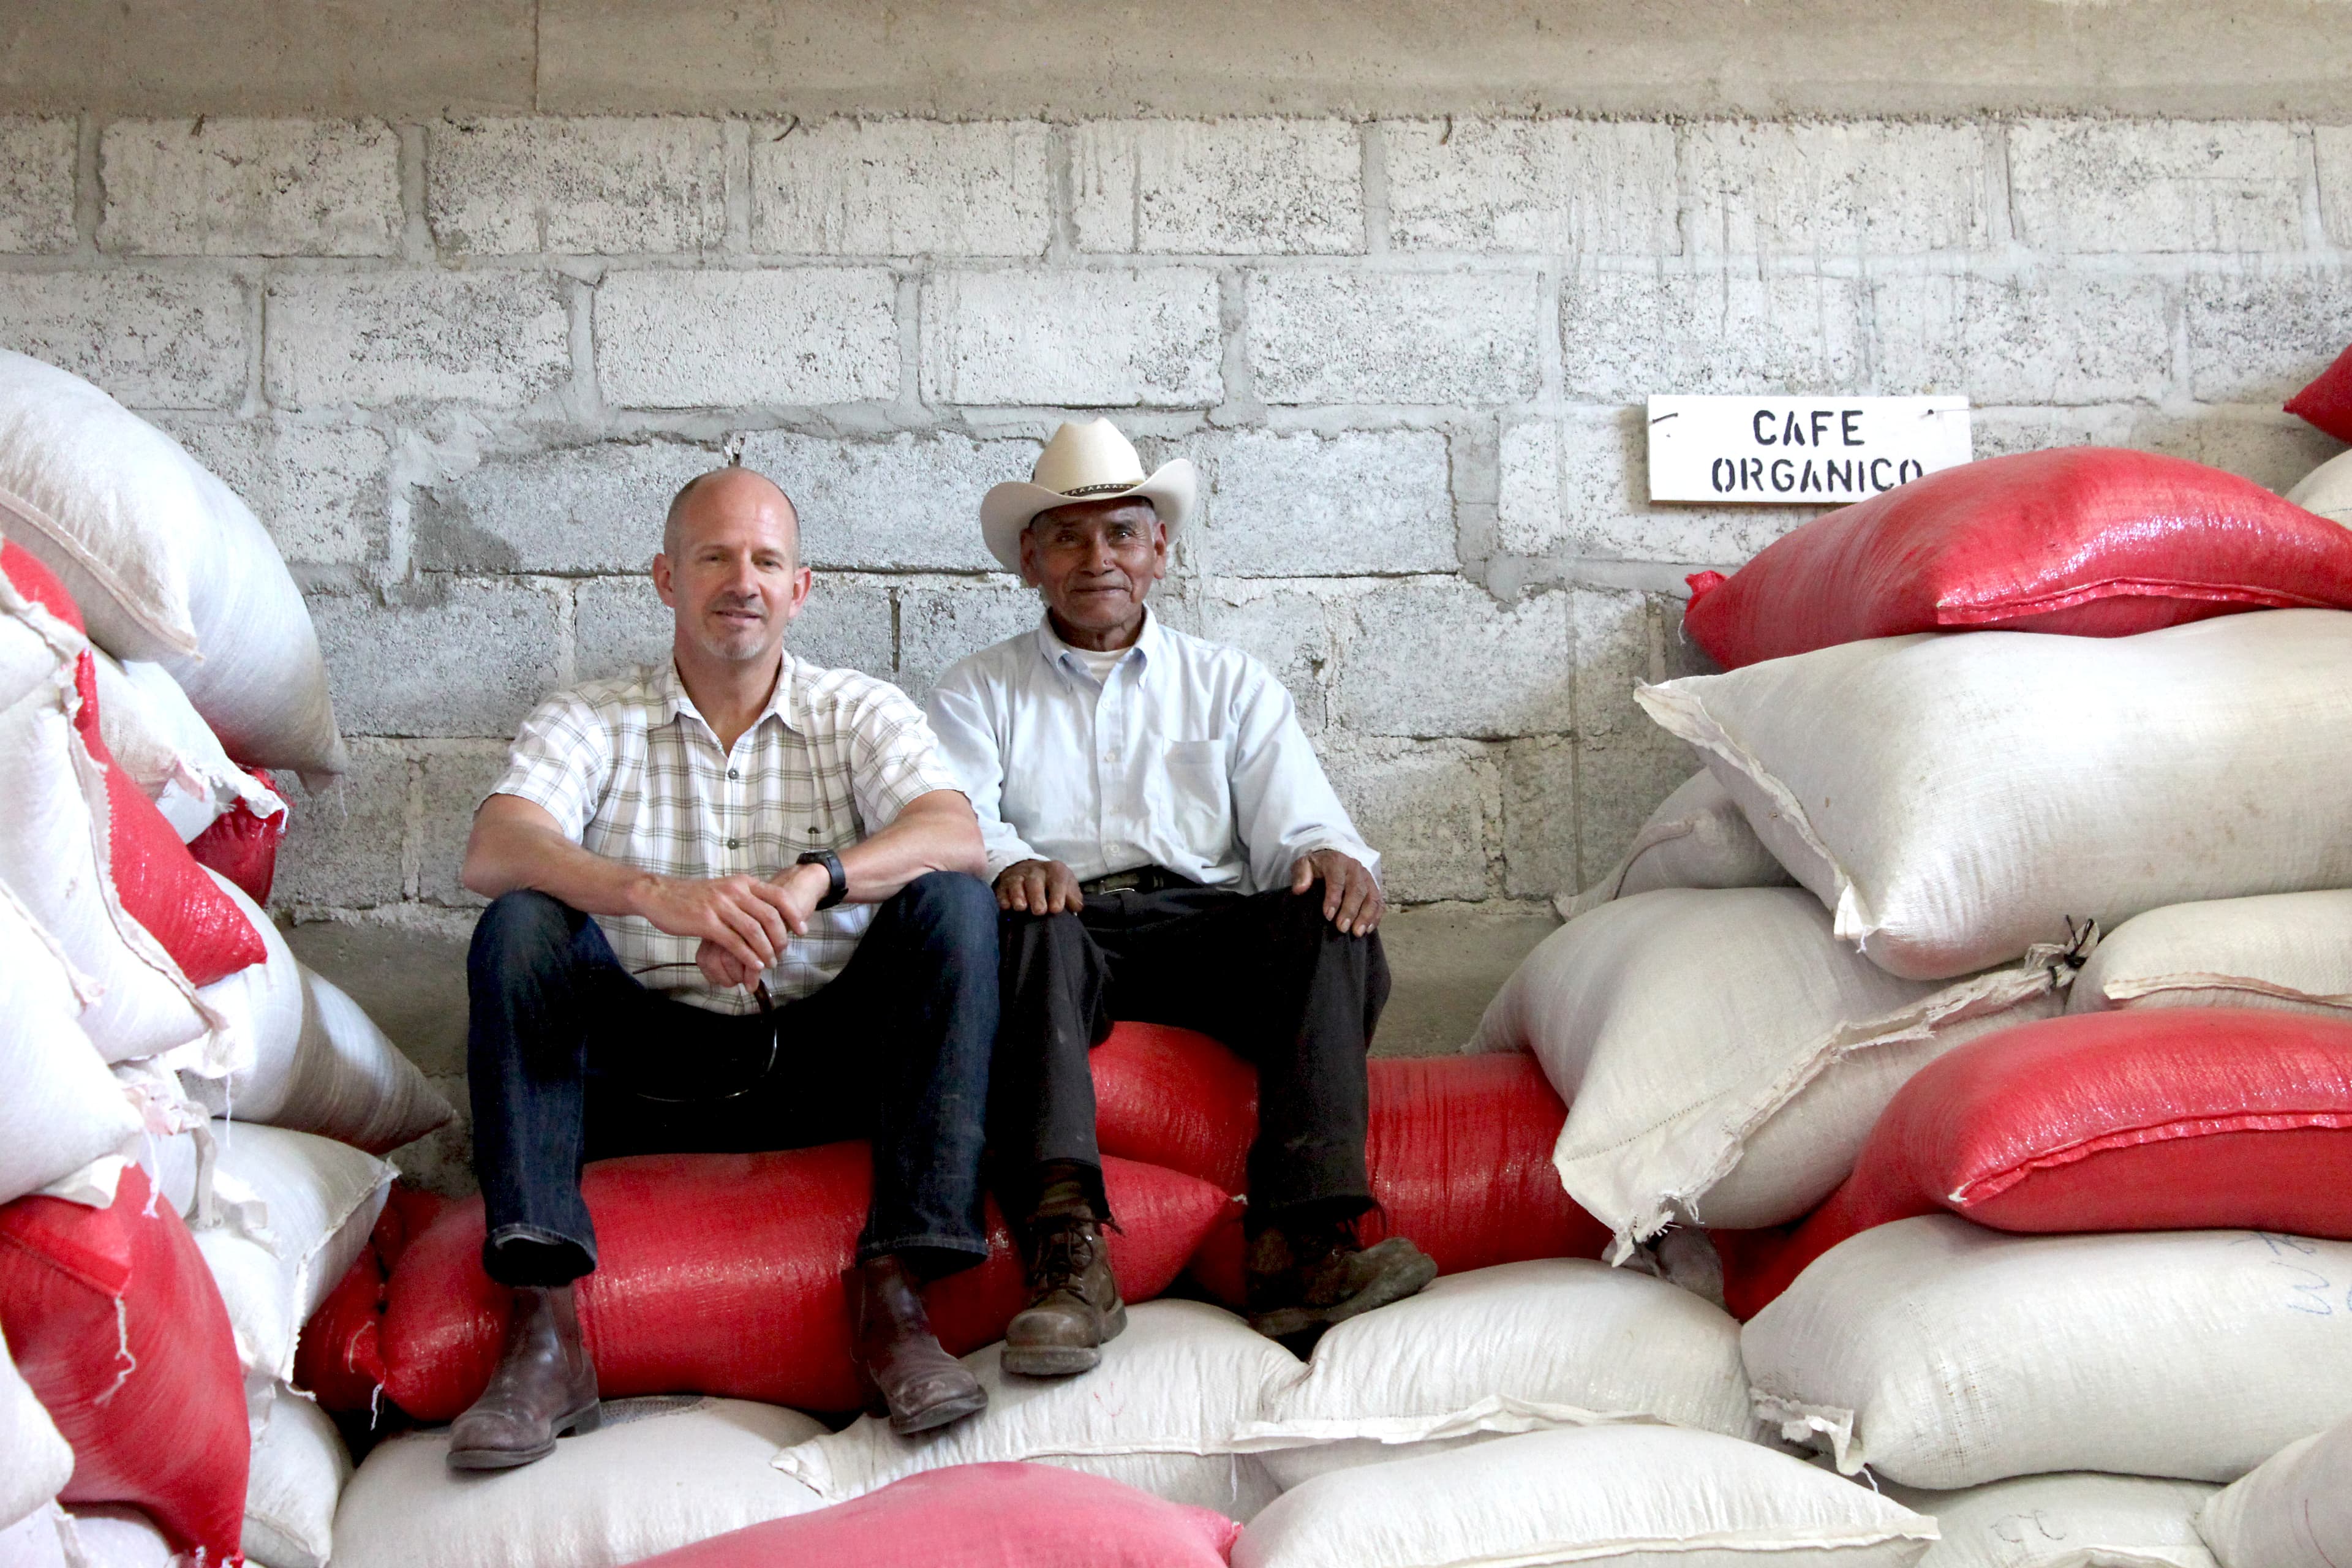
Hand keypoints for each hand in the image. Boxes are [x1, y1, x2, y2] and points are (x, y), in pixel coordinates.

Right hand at [632, 868, 816, 985]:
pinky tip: (755, 965)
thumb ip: (745, 899)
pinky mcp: (706, 922)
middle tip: (783, 951)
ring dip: (766, 950)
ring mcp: (720, 906)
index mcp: (742, 882)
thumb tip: (768, 915)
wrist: (659, 894)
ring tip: (770, 963)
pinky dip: (748, 956)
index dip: (793, 914)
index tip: (802, 930)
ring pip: (754, 931)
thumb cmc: (693, 896)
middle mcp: (734, 891)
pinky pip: (734, 942)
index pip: (778, 896)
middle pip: (770, 915)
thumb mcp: (724, 890)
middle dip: (781, 937)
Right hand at [995, 858, 1083, 913]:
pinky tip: (1006, 908)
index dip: (1058, 894)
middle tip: (1039, 912)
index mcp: (1054, 870)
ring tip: (1021, 908)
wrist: (1029, 870)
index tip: (1056, 909)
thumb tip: (1076, 907)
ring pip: (1016, 883)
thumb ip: (1073, 897)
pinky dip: (1003, 898)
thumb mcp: (1067, 886)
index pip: (1057, 880)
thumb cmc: (1052, 884)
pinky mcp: (1004, 884)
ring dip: (1018, 896)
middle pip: (1035, 881)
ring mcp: (1018, 876)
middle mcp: (1035, 871)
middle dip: (1037, 896)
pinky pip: (1002, 890)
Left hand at [1291, 849, 1382, 935]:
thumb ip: (1301, 875)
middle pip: (1357, 890)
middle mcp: (1354, 868)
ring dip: (1366, 916)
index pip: (1337, 881)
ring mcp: (1367, 877)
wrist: (1334, 857)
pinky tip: (1368, 929)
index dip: (1333, 898)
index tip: (1328, 915)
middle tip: (1342, 928)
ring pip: (1371, 897)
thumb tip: (1299, 889)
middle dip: (1350, 910)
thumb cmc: (1317, 865)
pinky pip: (1379, 902)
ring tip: (1357, 933)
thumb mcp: (1304, 865)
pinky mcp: (1374, 886)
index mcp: (1337, 862)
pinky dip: (1376, 916)